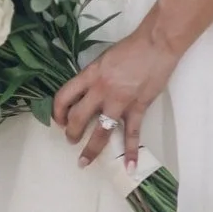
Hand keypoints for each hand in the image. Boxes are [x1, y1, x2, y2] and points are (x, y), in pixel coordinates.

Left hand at [52, 26, 177, 171]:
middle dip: (71, 133)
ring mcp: (119, 101)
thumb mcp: (103, 58)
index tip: (58, 120)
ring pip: (101, 131)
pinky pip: (132, 134)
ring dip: (91, 149)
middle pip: (78, 117)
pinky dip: (131, 152)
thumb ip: (94, 77)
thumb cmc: (129, 47)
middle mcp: (101, 89)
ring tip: (84, 161)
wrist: (155, 44)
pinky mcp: (138, 107)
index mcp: (90, 74)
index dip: (58, 111)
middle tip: (70, 140)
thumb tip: (86, 93)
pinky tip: (129, 168)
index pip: (65, 95)